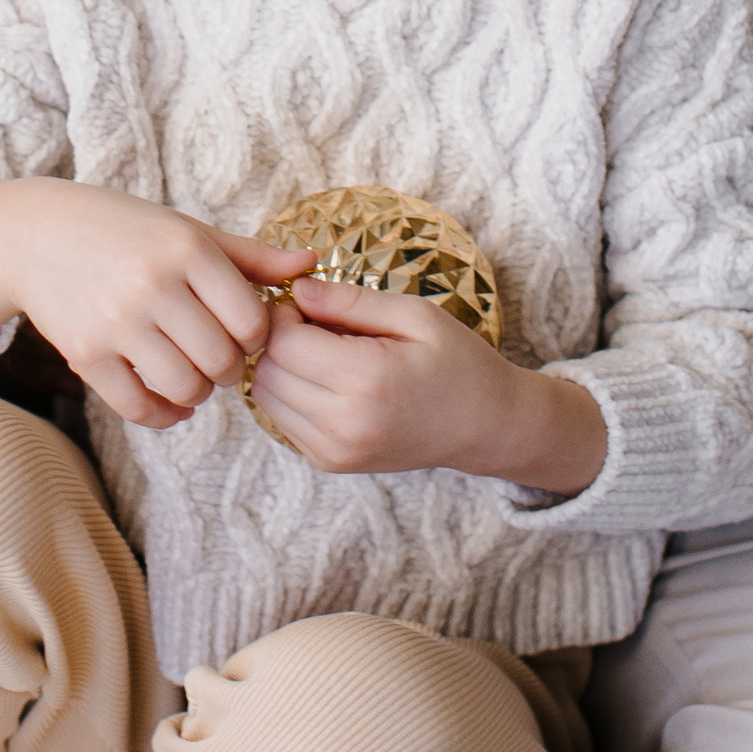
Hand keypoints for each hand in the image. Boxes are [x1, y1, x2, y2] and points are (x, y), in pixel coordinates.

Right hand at [0, 182, 314, 430]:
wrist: (34, 234)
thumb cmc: (123, 229)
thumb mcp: (187, 230)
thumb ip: (249, 255)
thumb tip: (309, 264)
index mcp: (186, 249)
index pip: (251, 320)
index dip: (257, 336)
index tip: (242, 331)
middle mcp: (153, 284)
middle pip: (222, 361)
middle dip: (228, 368)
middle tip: (217, 357)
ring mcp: (116, 321)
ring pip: (184, 388)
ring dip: (196, 392)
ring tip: (190, 373)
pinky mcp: (84, 353)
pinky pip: (138, 407)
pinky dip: (162, 414)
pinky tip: (166, 399)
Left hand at [247, 280, 606, 491]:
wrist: (486, 427)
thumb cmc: (458, 363)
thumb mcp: (415, 315)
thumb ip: (351, 301)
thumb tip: (297, 288)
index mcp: (367, 381)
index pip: (283, 341)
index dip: (285, 313)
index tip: (310, 302)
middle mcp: (344, 424)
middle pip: (266, 370)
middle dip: (278, 338)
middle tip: (313, 322)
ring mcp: (334, 451)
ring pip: (265, 397)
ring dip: (280, 367)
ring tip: (321, 351)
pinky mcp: (330, 463)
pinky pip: (282, 419)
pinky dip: (291, 393)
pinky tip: (327, 379)